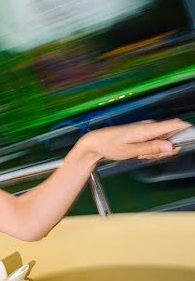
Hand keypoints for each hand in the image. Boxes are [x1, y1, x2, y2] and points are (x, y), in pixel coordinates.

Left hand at [76, 119, 190, 163]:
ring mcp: (146, 129)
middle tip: (151, 156)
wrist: (95, 143)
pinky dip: (150, 150)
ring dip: (157, 150)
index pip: (175, 124)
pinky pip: (154, 142)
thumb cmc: (108, 145)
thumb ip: (151, 149)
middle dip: (167, 148)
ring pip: (163, 140)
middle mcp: (149, 126)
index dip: (187, 130)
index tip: (191, 140)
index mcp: (147, 129)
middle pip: (171, 135)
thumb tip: (170, 146)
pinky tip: (139, 154)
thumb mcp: (130, 151)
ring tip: (140, 155)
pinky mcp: (142, 133)